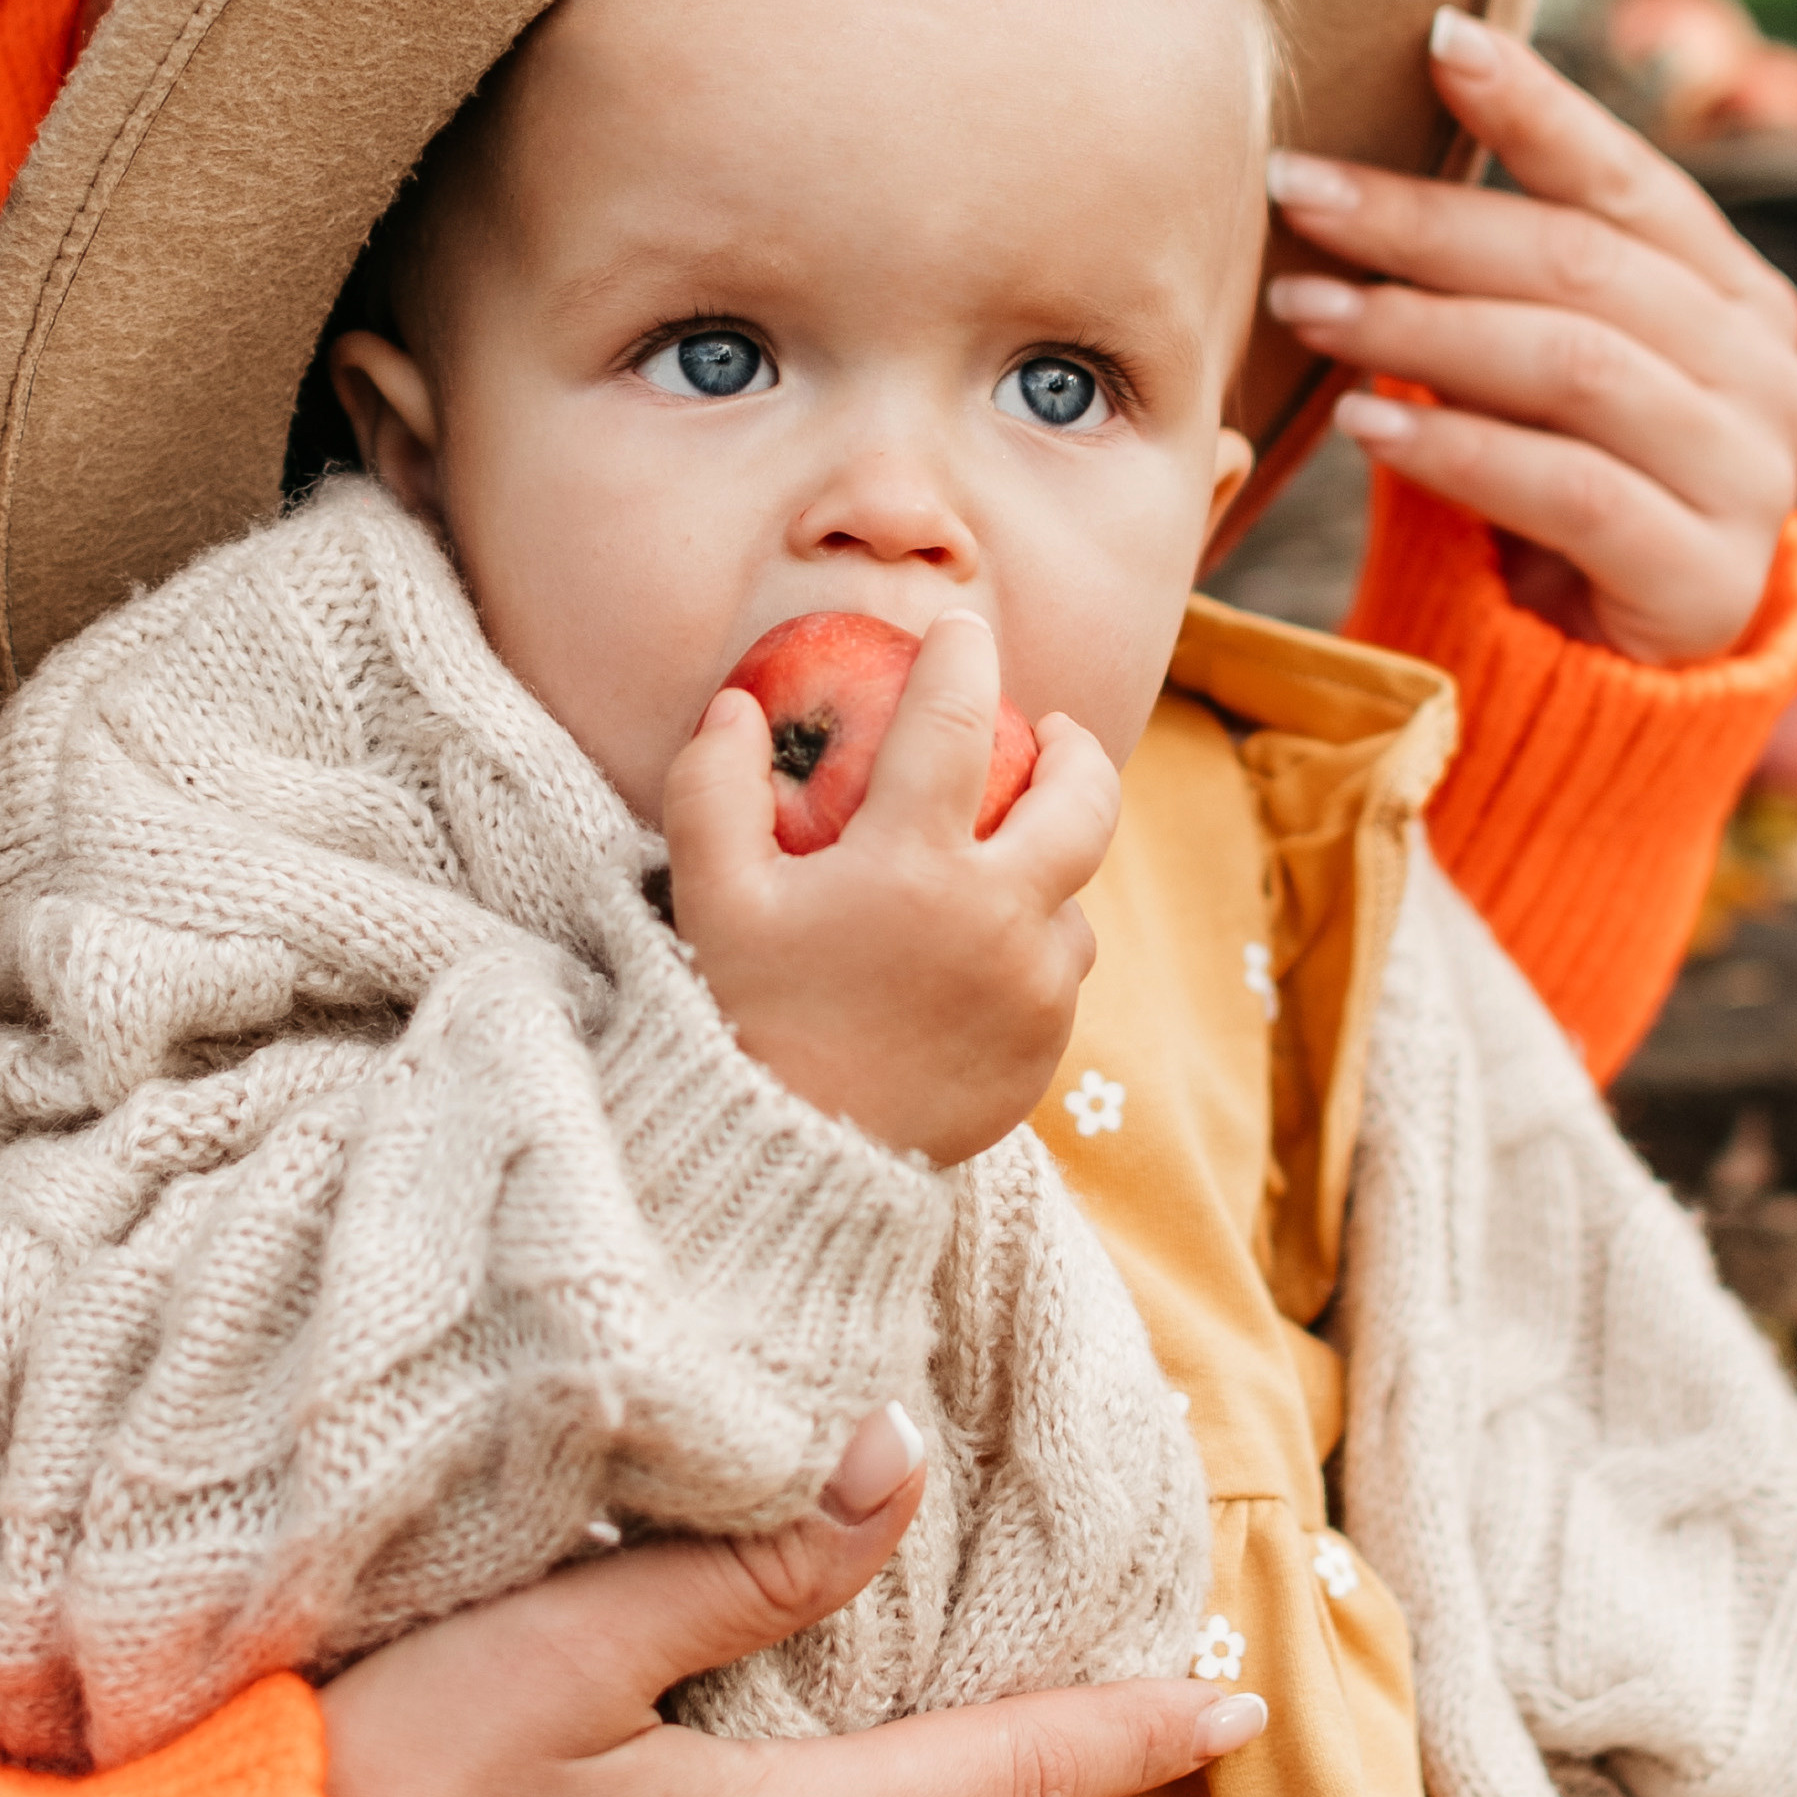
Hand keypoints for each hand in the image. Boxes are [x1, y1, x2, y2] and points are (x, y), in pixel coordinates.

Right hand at [662, 611, 1118, 1163]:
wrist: (793, 1163)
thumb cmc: (744, 1018)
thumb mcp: (713, 900)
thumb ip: (714, 788)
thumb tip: (735, 704)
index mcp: (912, 866)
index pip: (956, 721)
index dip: (963, 659)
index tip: (963, 633)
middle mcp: (996, 920)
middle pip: (1084, 801)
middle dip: (1074, 749)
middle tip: (1048, 733)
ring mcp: (1033, 990)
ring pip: (1073, 899)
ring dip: (1045, 868)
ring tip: (998, 864)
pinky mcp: (1045, 1049)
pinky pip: (1057, 977)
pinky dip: (1029, 951)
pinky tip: (979, 954)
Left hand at [1264, 9, 1796, 664]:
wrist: (1598, 692)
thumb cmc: (1541, 510)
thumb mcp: (1523, 382)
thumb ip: (1498, 285)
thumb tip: (1362, 165)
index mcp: (1738, 304)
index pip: (1631, 184)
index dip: (1537, 106)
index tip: (1435, 39)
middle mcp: (1767, 377)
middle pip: (1582, 268)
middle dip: (1427, 222)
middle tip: (1302, 193)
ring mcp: (1750, 480)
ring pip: (1573, 367)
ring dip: (1421, 329)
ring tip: (1307, 307)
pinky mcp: (1705, 580)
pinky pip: (1566, 486)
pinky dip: (1454, 447)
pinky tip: (1362, 426)